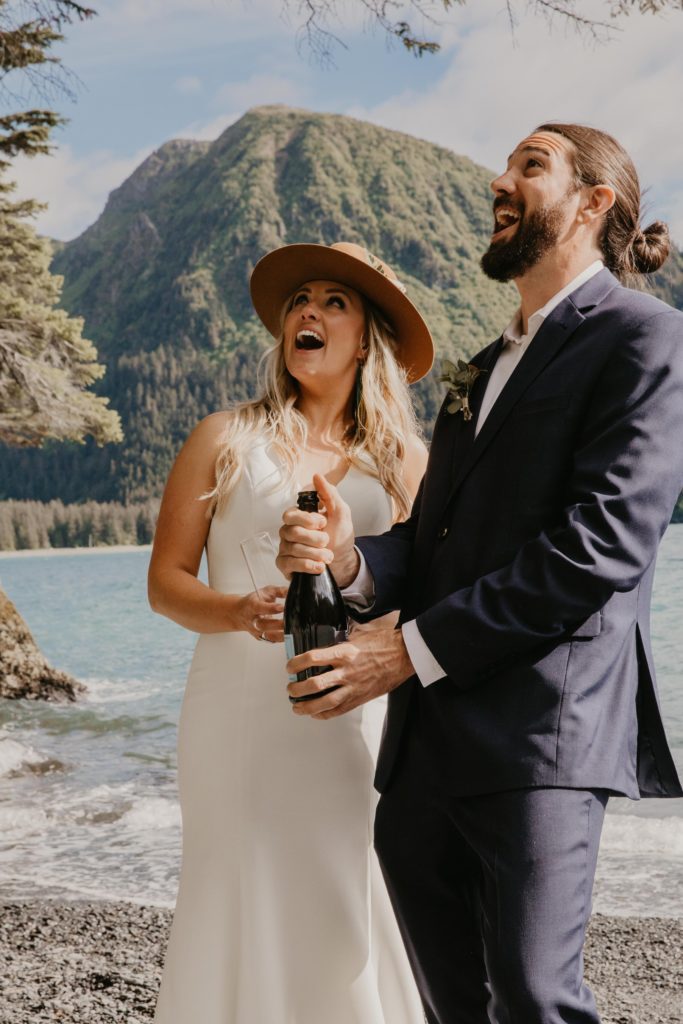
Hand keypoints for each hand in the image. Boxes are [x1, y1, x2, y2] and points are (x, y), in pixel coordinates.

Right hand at [232, 586, 287, 641]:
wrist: (240, 613)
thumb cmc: (255, 601)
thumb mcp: (266, 591)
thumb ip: (280, 591)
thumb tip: (291, 591)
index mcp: (252, 606)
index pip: (260, 608)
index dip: (271, 608)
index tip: (281, 607)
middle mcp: (253, 620)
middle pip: (263, 625)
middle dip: (278, 624)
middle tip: (290, 620)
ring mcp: (256, 631)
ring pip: (268, 636)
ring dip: (281, 634)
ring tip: (291, 629)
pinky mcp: (261, 638)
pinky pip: (272, 640)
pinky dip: (281, 638)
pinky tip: (290, 634)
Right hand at [277, 473, 358, 586]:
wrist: (343, 560)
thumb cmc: (339, 534)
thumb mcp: (341, 512)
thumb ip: (329, 494)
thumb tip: (317, 476)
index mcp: (298, 517)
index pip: (290, 515)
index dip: (306, 519)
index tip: (323, 523)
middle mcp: (289, 531)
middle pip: (291, 532)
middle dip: (314, 538)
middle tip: (327, 541)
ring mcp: (286, 548)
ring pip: (293, 549)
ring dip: (316, 553)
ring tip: (329, 556)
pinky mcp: (286, 564)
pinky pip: (289, 564)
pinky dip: (307, 565)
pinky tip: (319, 566)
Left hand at [286, 624, 414, 717]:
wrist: (405, 655)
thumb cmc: (384, 642)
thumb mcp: (358, 635)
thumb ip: (340, 641)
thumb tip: (325, 642)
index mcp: (345, 652)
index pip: (313, 658)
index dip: (296, 663)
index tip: (290, 667)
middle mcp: (347, 671)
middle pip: (315, 684)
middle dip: (297, 689)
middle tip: (290, 689)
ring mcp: (354, 686)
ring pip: (325, 702)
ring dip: (307, 707)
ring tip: (297, 708)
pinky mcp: (361, 698)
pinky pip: (340, 710)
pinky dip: (325, 714)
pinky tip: (315, 714)